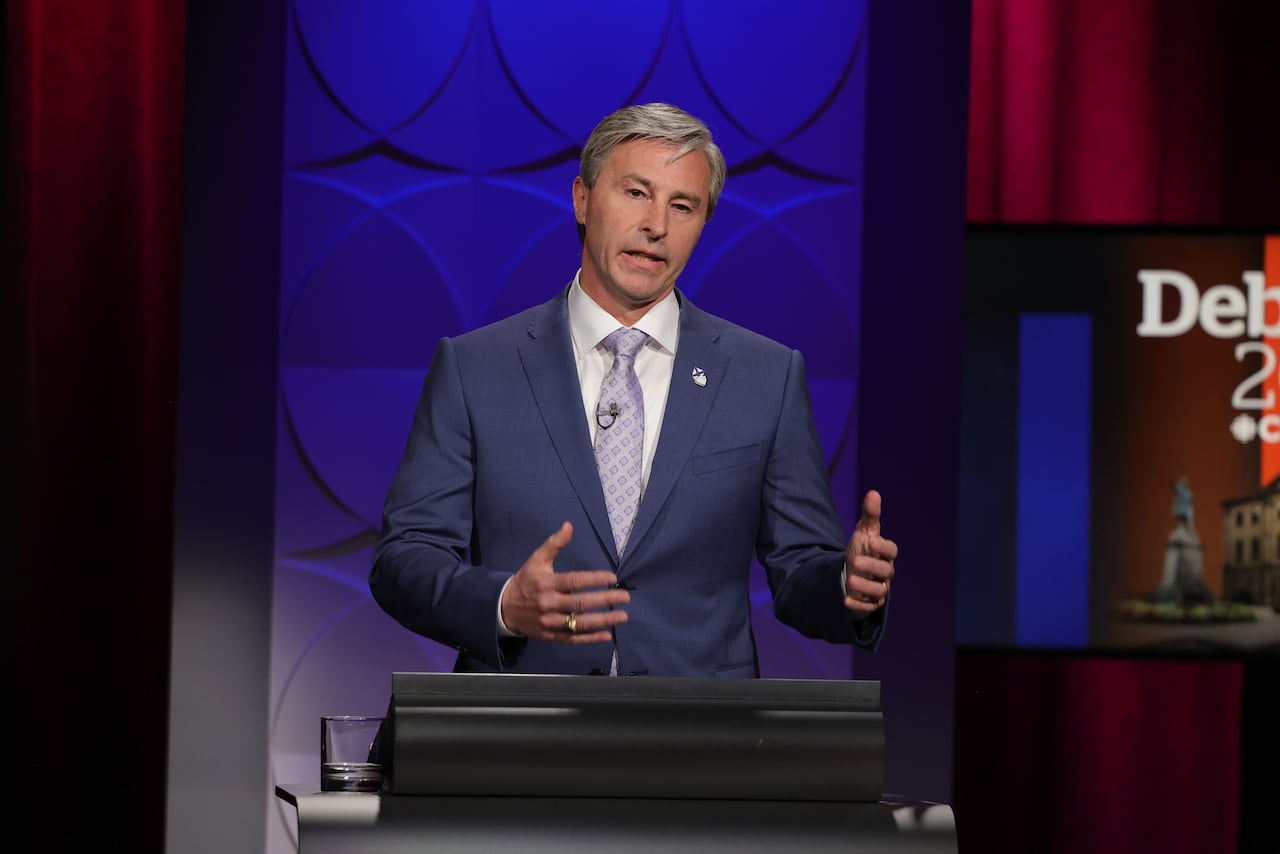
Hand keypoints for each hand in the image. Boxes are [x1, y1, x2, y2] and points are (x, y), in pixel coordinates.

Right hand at [500, 522, 630, 642]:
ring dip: (603, 620)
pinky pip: (572, 638)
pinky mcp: (550, 635)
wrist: (504, 608)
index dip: (595, 579)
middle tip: (625, 597)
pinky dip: (590, 639)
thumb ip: (554, 544)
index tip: (612, 578)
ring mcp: (550, 622)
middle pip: (581, 603)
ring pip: (580, 623)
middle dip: (605, 600)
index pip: (574, 581)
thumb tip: (569, 526)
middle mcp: (549, 603)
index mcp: (547, 583)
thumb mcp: (537, 559)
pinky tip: (606, 635)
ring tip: (622, 616)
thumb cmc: (526, 580)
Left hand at [843, 490, 896, 612]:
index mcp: (886, 553)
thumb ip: (870, 515)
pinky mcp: (871, 602)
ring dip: (865, 587)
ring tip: (849, 581)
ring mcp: (879, 587)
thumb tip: (873, 493)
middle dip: (872, 566)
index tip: (871, 542)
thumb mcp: (865, 531)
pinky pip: (868, 606)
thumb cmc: (863, 549)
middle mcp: (886, 571)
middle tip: (854, 561)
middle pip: (885, 570)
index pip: (891, 550)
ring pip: (879, 591)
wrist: (854, 570)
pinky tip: (846, 601)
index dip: (883, 547)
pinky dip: (858, 605)